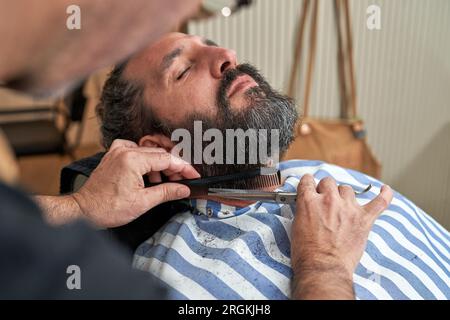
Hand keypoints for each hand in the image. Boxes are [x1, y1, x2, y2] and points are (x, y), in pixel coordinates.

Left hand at [72, 139, 199, 227]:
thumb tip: (183, 189)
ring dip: (158, 165)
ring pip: (148, 152)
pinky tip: (146, 173)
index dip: (183, 168)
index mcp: (133, 160)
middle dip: (173, 168)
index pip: (167, 159)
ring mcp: (117, 151)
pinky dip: (144, 160)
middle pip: (159, 154)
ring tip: (161, 182)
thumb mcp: (143, 202)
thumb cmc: (107, 208)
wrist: (84, 210)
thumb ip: (167, 192)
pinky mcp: (113, 155)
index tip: (193, 175)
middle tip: (181, 182)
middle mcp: (125, 151)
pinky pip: (135, 151)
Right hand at [291, 174, 392, 298]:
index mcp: (309, 201)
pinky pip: (379, 202)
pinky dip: (384, 195)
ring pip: (347, 189)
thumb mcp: (296, 225)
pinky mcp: (364, 219)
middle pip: (329, 182)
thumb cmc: (307, 253)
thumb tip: (310, 205)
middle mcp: (328, 200)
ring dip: (344, 196)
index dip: (308, 184)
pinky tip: (385, 190)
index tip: (311, 187)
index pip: (308, 181)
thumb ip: (305, 209)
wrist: (323, 268)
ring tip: (343, 207)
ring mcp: (348, 208)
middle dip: (326, 190)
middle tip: (325, 201)